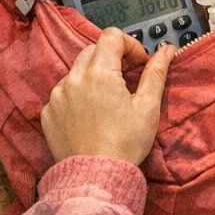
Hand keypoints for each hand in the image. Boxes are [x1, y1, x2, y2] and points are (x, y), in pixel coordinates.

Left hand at [41, 28, 175, 164]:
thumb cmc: (126, 144)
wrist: (96, 177)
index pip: (111, 37)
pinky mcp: (48, 112)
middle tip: (126, 81)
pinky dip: (76, 96)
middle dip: (111, 59)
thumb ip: (155, 74)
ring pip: (76, 71)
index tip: (139, 63)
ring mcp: (57, 95)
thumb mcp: (147, 108)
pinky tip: (89, 116)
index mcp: (100, 73)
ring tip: (107, 101)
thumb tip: (167, 49)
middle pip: (92, 50)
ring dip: (92, 77)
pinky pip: (62, 93)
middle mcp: (74, 78)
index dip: (129, 45)